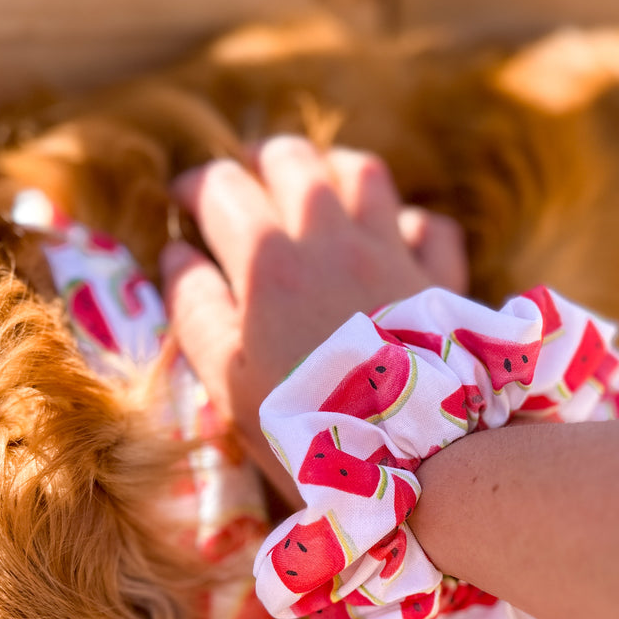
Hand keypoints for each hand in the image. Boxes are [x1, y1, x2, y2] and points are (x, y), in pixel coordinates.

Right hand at [161, 136, 467, 493]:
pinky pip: (430, 225)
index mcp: (270, 264)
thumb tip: (177, 257)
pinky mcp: (441, 282)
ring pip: (363, 173)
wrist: (415, 457)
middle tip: (245, 186)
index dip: (193, 187)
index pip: (223, 189)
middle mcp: (333, 240)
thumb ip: (197, 313)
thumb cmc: (307, 426)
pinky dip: (408, 222)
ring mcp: (394, 254)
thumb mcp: (228, 382)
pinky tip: (394, 238)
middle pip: (292, 160)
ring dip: (331, 170)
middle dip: (258, 162)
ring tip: (315, 189)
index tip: (181, 204)